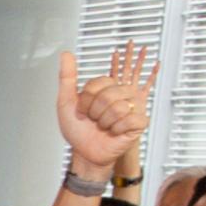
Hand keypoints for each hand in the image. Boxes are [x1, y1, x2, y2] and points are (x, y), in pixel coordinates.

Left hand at [56, 42, 153, 178]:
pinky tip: (114, 132)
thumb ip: (67, 76)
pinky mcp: (139, 122)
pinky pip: (130, 119)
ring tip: (104, 126)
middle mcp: (121, 94)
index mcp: (106, 87)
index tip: (83, 110)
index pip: (98, 83)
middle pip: (109, 94)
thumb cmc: (77, 129)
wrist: (83, 152)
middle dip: (95, 112)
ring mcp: (132, 107)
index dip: (86, 100)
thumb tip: (66, 54)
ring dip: (105, 122)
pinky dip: (117, 129)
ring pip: (119, 107)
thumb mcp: (66, 101)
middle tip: (94, 120)